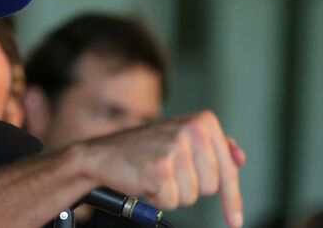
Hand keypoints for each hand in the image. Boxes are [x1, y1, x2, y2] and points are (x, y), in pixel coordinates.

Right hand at [83, 110, 243, 227]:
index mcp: (203, 121)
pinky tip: (145, 180)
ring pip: (192, 196)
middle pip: (211, 186)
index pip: (228, 168)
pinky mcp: (160, 168)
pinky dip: (158, 198)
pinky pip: (172, 201)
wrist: (100, 155)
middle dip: (190, 188)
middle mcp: (192, 129)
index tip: (235, 219)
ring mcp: (176, 147)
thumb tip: (239, 158)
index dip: (232, 198)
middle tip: (168, 173)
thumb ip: (212, 147)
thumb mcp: (181, 140)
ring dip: (173, 192)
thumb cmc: (141, 150)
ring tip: (155, 173)